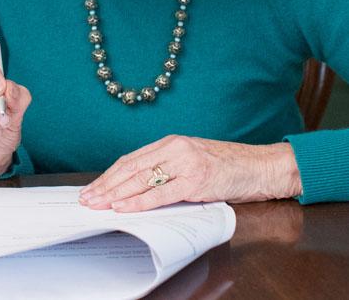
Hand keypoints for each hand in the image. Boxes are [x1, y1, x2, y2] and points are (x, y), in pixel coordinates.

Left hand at [79, 135, 302, 212]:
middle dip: (106, 184)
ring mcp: (184, 163)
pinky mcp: (196, 181)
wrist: (260, 166)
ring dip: (116, 193)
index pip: (131, 159)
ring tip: (99, 204)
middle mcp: (173, 149)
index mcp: (169, 142)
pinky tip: (124, 207)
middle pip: (130, 168)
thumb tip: (138, 187)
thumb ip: (168, 168)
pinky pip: (161, 193)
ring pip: (141, 179)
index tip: (94, 187)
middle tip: (88, 198)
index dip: (110, 175)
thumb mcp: (191, 160)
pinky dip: (139, 201)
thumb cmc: (227, 166)